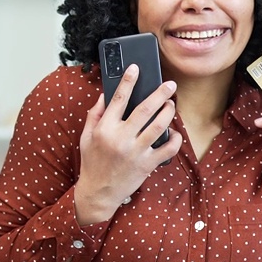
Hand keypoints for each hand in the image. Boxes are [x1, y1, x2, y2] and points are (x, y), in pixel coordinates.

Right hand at [74, 64, 183, 224]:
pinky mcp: (147, 164)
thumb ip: (95, 114)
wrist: (99, 193)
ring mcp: (135, 152)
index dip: (128, 81)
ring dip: (168, 112)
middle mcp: (121, 138)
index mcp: (105, 129)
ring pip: (159, 126)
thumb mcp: (87, 137)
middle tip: (170, 84)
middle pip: (144, 110)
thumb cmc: (93, 163)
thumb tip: (105, 94)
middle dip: (159, 94)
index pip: (118, 99)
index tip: (136, 68)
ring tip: (171, 104)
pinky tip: (175, 133)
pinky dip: (175, 139)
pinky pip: (167, 149)